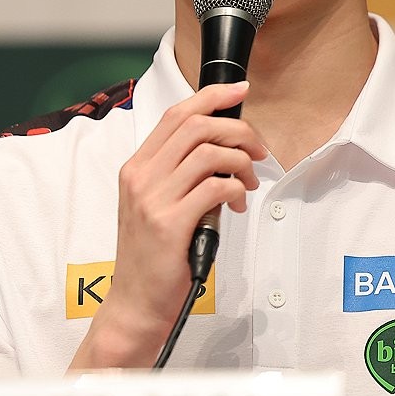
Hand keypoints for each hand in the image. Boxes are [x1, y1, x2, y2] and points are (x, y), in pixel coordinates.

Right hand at [69, 81, 265, 368]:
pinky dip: (234, 189)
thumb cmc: (154, 256)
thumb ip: (179, 175)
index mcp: (136, 167)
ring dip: (240, 162)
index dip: (211, 96)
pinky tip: (236, 205)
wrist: (135, 304)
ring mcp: (152, 199)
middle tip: (258, 150)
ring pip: (208, 152)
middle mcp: (140, 176)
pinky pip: (214, 187)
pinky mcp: (169, 223)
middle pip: (196, 125)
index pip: (175, 114)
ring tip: (247, 183)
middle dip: (237, 130)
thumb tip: (223, 149)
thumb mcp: (158, 205)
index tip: (240, 91)